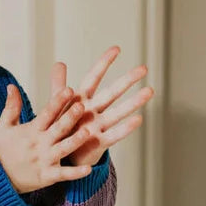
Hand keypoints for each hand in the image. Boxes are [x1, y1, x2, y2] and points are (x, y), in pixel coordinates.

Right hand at [0, 84, 93, 194]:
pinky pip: (63, 174)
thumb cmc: (0, 150)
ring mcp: (44, 161)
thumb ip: (11, 106)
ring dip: (75, 141)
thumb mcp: (4, 126)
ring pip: (63, 149)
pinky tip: (88, 169)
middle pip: (58, 129)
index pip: (47, 113)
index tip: (69, 90)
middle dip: (70, 117)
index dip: (58, 101)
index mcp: (32, 130)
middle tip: (81, 106)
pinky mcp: (47, 177)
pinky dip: (75, 173)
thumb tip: (11, 86)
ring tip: (87, 132)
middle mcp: (40, 144)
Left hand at [51, 46, 153, 166]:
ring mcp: (98, 126)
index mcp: (81, 100)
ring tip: (150, 91)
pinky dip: (125, 129)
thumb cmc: (60, 129)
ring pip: (118, 112)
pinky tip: (138, 119)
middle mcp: (93, 111)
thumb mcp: (56, 106)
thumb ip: (59, 86)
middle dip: (127, 80)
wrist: (60, 156)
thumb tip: (60, 63)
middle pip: (112, 92)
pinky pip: (114, 135)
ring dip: (133, 102)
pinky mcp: (99, 143)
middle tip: (144, 68)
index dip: (103, 64)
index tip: (117, 49)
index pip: (93, 78)